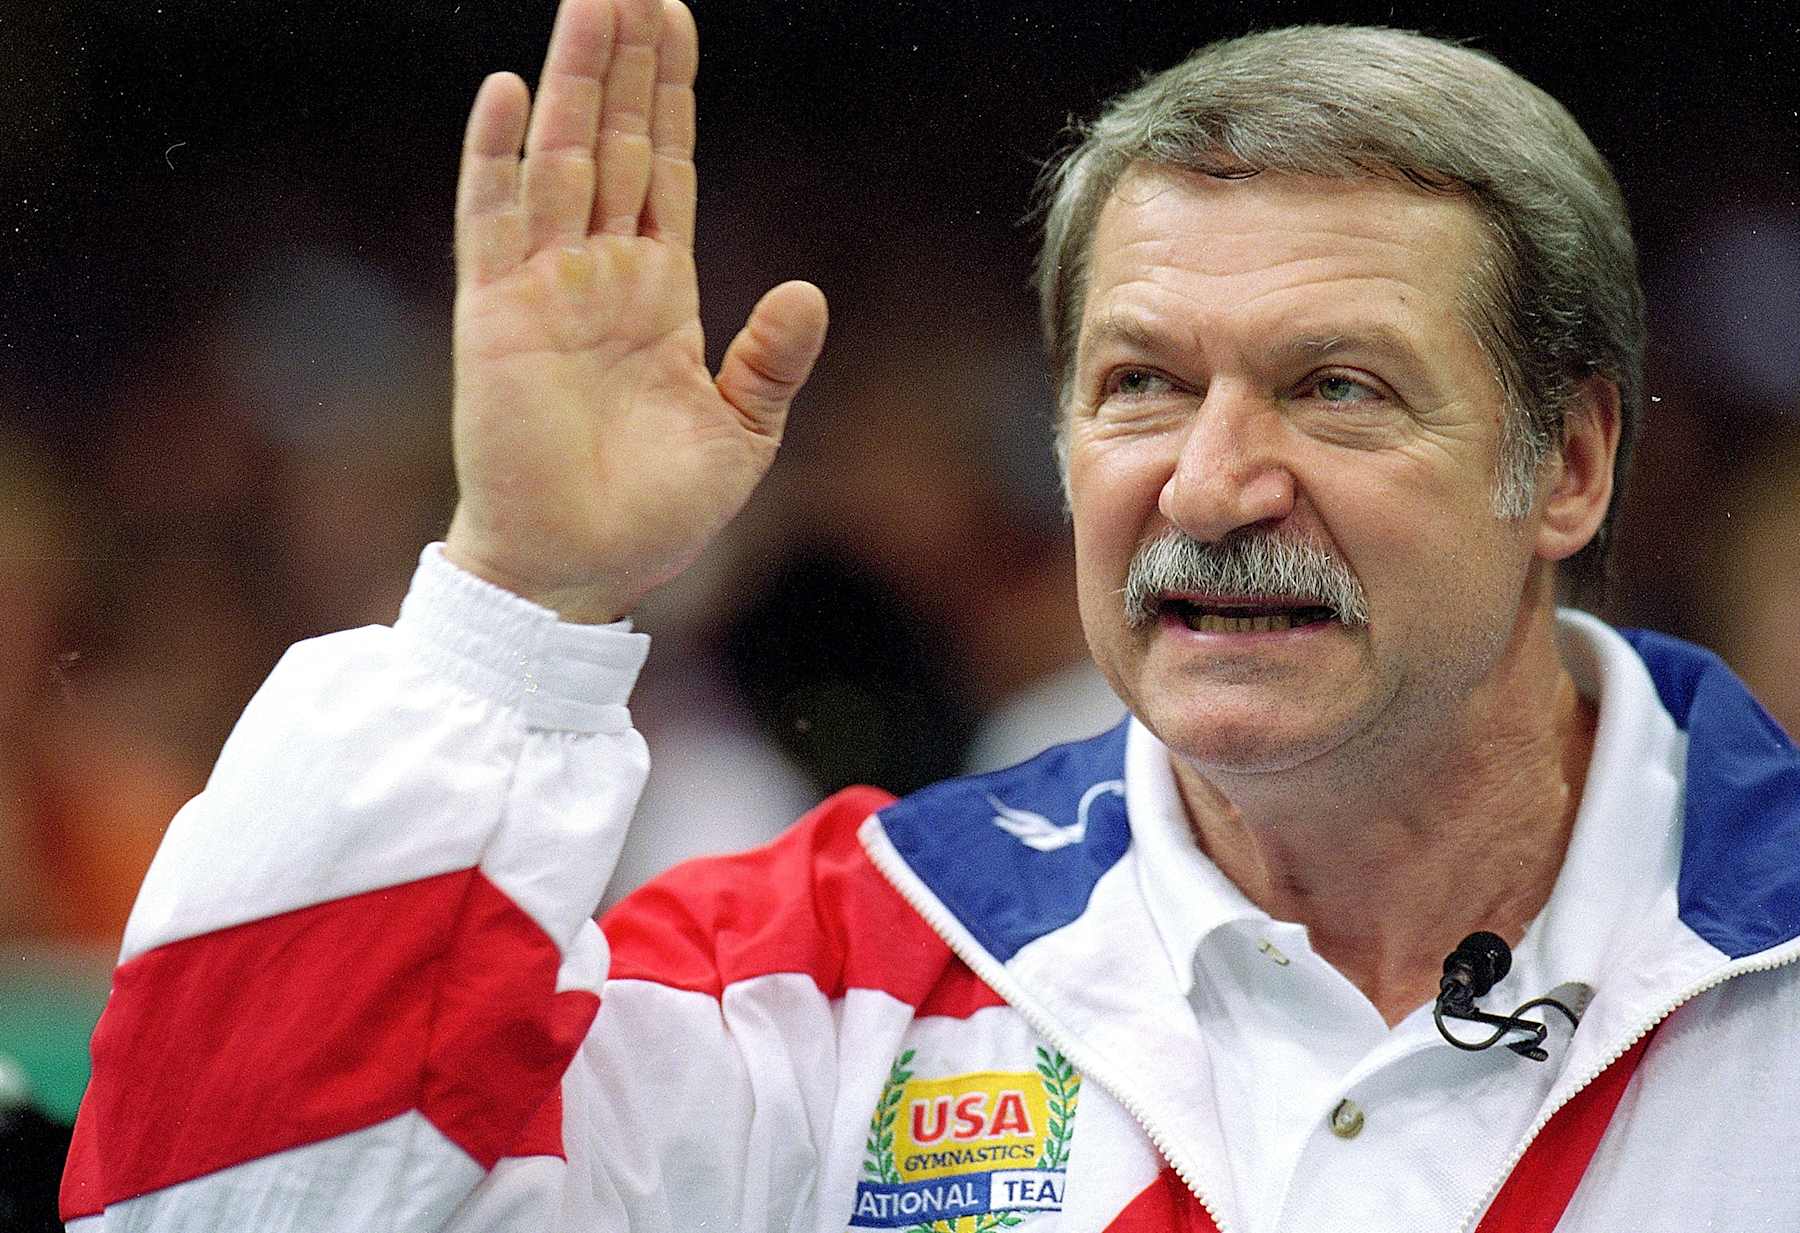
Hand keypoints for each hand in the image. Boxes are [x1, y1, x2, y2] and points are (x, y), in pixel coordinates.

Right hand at [444, 0, 827, 621]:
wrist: (577, 575)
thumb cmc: (653, 515)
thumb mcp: (740, 437)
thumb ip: (770, 362)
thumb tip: (807, 290)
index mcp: (658, 294)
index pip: (664, 169)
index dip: (671, 97)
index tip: (676, 19)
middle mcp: (598, 275)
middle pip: (614, 142)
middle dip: (624, 60)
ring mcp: (542, 289)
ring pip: (559, 159)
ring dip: (574, 80)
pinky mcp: (494, 318)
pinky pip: (491, 221)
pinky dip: (496, 158)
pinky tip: (508, 91)